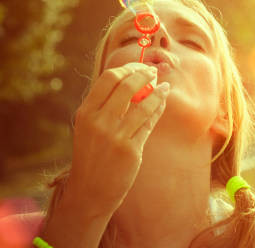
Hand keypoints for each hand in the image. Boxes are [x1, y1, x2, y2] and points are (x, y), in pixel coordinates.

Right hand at [66, 63, 169, 215]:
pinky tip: (162, 102)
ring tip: (164, 86)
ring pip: (143, 103)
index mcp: (85, 112)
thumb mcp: (90, 127)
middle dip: (145, 74)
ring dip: (157, 91)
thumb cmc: (93, 154)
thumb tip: (134, 80)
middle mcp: (98, 121)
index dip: (129, 68)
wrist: (90, 191)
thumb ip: (107, 105)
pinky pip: (149, 121)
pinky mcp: (130, 149)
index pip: (109, 78)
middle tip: (155, 72)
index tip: (140, 67)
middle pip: (127, 85)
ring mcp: (114, 136)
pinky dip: (158, 108)